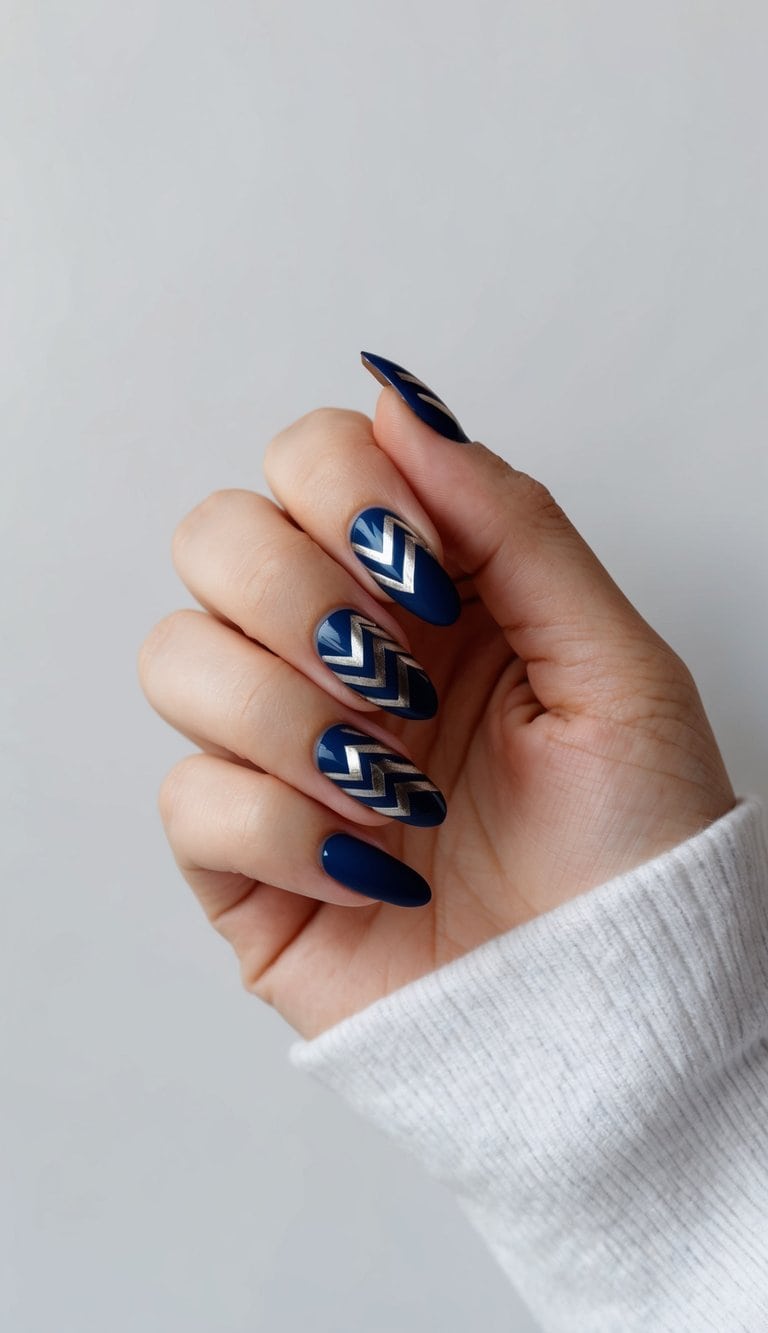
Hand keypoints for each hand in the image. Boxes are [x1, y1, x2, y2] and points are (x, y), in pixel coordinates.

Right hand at [138, 355, 734, 1038]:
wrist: (618, 1016)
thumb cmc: (637, 848)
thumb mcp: (614, 663)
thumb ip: (512, 522)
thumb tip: (402, 399)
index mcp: (424, 592)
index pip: (309, 460)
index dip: (346, 493)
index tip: (429, 577)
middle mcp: (339, 655)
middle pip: (214, 535)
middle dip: (300, 597)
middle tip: (398, 677)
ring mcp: (281, 752)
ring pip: (176, 656)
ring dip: (292, 717)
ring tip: (398, 787)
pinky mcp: (243, 858)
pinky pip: (187, 797)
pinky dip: (283, 828)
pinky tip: (373, 868)